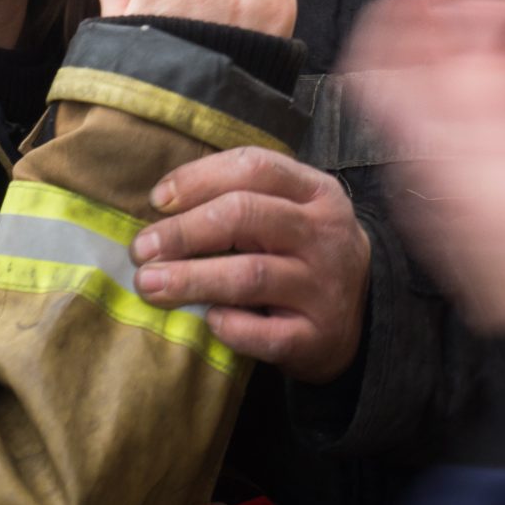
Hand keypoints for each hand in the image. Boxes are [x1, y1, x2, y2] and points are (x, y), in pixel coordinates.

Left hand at [130, 146, 370, 383]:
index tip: (158, 199)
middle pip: (246, 216)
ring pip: (250, 275)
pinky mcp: (318, 336)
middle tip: (142, 249)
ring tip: (150, 285)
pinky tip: (207, 321)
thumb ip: (244, 199)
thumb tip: (163, 205)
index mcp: (316, 192)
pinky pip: (266, 334)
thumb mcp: (290, 211)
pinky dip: (230, 327)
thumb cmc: (303, 252)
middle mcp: (324, 234)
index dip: (199, 178)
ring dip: (192, 279)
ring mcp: (324, 287)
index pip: (255, 167)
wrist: (362, 314)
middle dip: (185, 231)